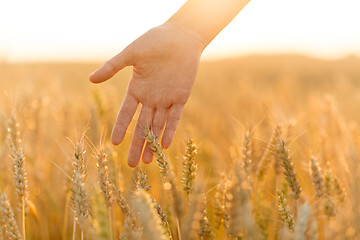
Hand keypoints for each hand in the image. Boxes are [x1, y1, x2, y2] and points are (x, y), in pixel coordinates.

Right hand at [89, 23, 203, 166]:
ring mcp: (166, 99)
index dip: (121, 128)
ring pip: (158, 126)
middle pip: (142, 126)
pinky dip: (170, 130)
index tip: (114, 143)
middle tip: (131, 165)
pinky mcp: (181, 97)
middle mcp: (151, 98)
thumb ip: (112, 67)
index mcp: (137, 88)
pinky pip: (175, 117)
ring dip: (153, 143)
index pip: (127, 113)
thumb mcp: (131, 54)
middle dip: (137, 145)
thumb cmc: (155, 41)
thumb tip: (90, 79)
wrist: (180, 36)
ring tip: (147, 162)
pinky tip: (165, 145)